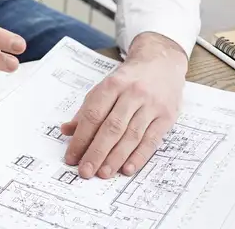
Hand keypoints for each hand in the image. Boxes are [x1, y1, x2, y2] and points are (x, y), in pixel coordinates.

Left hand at [62, 32, 186, 178]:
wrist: (161, 62)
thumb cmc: (128, 79)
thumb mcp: (105, 87)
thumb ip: (87, 109)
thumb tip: (67, 130)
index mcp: (112, 85)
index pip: (93, 114)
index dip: (81, 138)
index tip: (71, 157)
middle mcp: (132, 94)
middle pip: (111, 127)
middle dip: (96, 152)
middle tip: (85, 171)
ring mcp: (151, 105)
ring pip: (131, 136)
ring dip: (116, 158)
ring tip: (103, 173)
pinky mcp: (167, 117)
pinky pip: (151, 140)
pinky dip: (138, 156)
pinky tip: (127, 169)